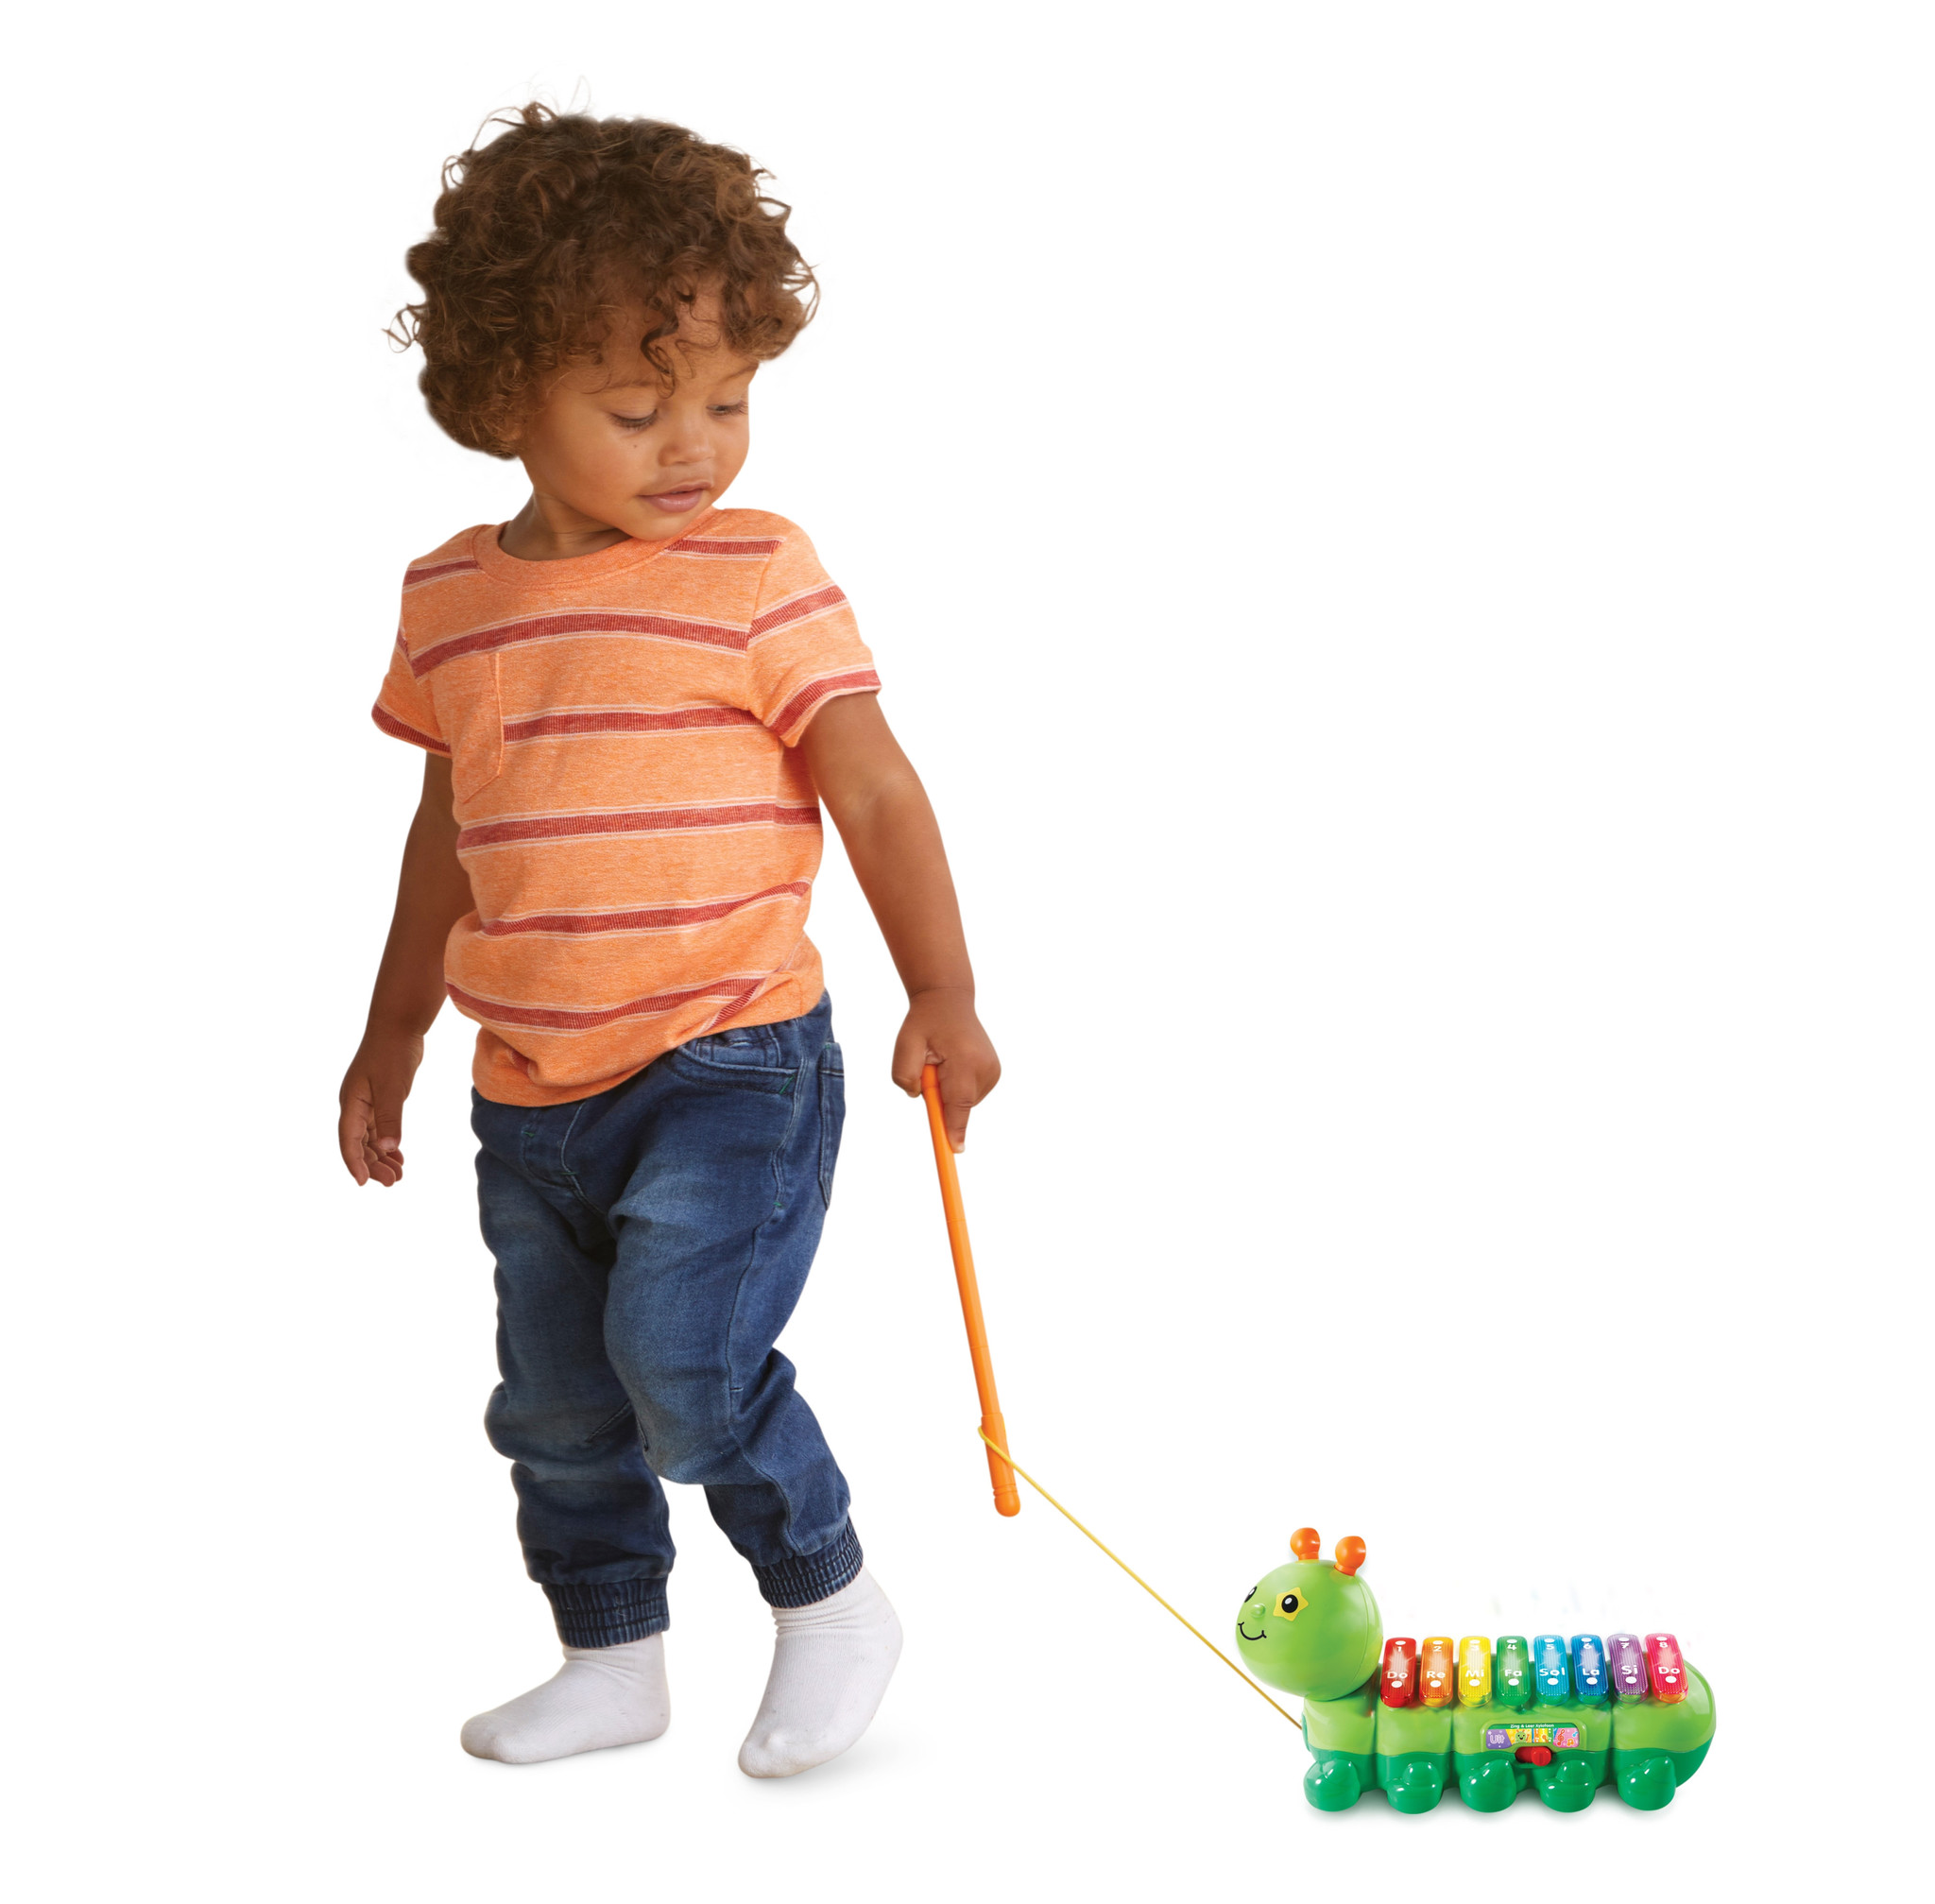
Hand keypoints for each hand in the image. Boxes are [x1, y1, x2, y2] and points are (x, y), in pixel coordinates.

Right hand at [338, 1029, 425, 1185]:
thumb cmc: (392, 1053)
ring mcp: (366, 1102)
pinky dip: (387, 1143)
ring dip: (381, 1157)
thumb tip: (386, 1149)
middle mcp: (355, 1105)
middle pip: (359, 1143)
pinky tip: (398, 1156)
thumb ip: (390, 1118)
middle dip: (373, 1165)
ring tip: (398, 1175)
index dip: (354, 1163)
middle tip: (392, 1183)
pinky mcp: (380, 1098)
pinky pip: (379, 1128)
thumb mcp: (393, 1088)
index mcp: (351, 1103)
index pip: (348, 1140)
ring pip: (369, 1138)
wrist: (399, 1026)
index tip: (364, 1183)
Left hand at [892, 988, 999, 1150]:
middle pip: (959, 1106)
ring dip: (948, 1092)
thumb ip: (905, 1076)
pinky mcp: (994, 1073)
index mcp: (965, 1060)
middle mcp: (985, 1067)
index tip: (955, 1150)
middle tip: (930, 1067)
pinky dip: (957, 1088)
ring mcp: (993, 1071)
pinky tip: (953, 1064)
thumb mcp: (905, 1045)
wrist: (949, 1001)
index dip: (955, 1128)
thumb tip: (921, 1099)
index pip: (959, 1102)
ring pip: (964, 1103)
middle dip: (940, 1099)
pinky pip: (969, 1095)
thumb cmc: (924, 1023)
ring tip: (942, 1061)